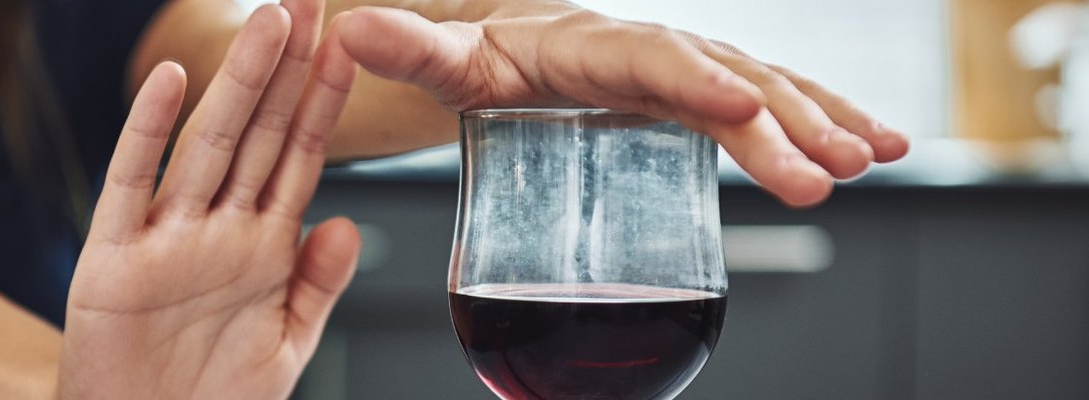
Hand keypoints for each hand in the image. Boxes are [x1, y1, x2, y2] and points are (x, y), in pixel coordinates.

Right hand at [58, 3, 357, 398]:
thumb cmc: (215, 399)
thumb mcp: (287, 342)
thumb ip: (317, 284)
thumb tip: (346, 224)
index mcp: (262, 245)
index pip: (300, 156)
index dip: (324, 101)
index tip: (350, 46)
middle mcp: (218, 228)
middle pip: (259, 132)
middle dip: (288, 68)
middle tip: (307, 3)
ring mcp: (167, 237)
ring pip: (209, 145)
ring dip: (239, 83)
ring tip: (269, 23)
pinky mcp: (114, 259)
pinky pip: (132, 184)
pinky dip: (148, 133)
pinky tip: (170, 83)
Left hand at [332, 2, 909, 205]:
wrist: (515, 55)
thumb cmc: (483, 61)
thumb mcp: (448, 61)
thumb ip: (410, 48)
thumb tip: (348, 29)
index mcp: (594, 45)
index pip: (653, 62)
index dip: (698, 86)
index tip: (743, 117)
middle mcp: (652, 51)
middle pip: (725, 83)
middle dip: (782, 126)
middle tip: (826, 175)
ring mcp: (685, 72)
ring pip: (766, 90)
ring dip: (822, 121)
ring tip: (872, 157)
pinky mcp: (704, 100)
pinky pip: (774, 104)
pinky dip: (827, 119)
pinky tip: (878, 146)